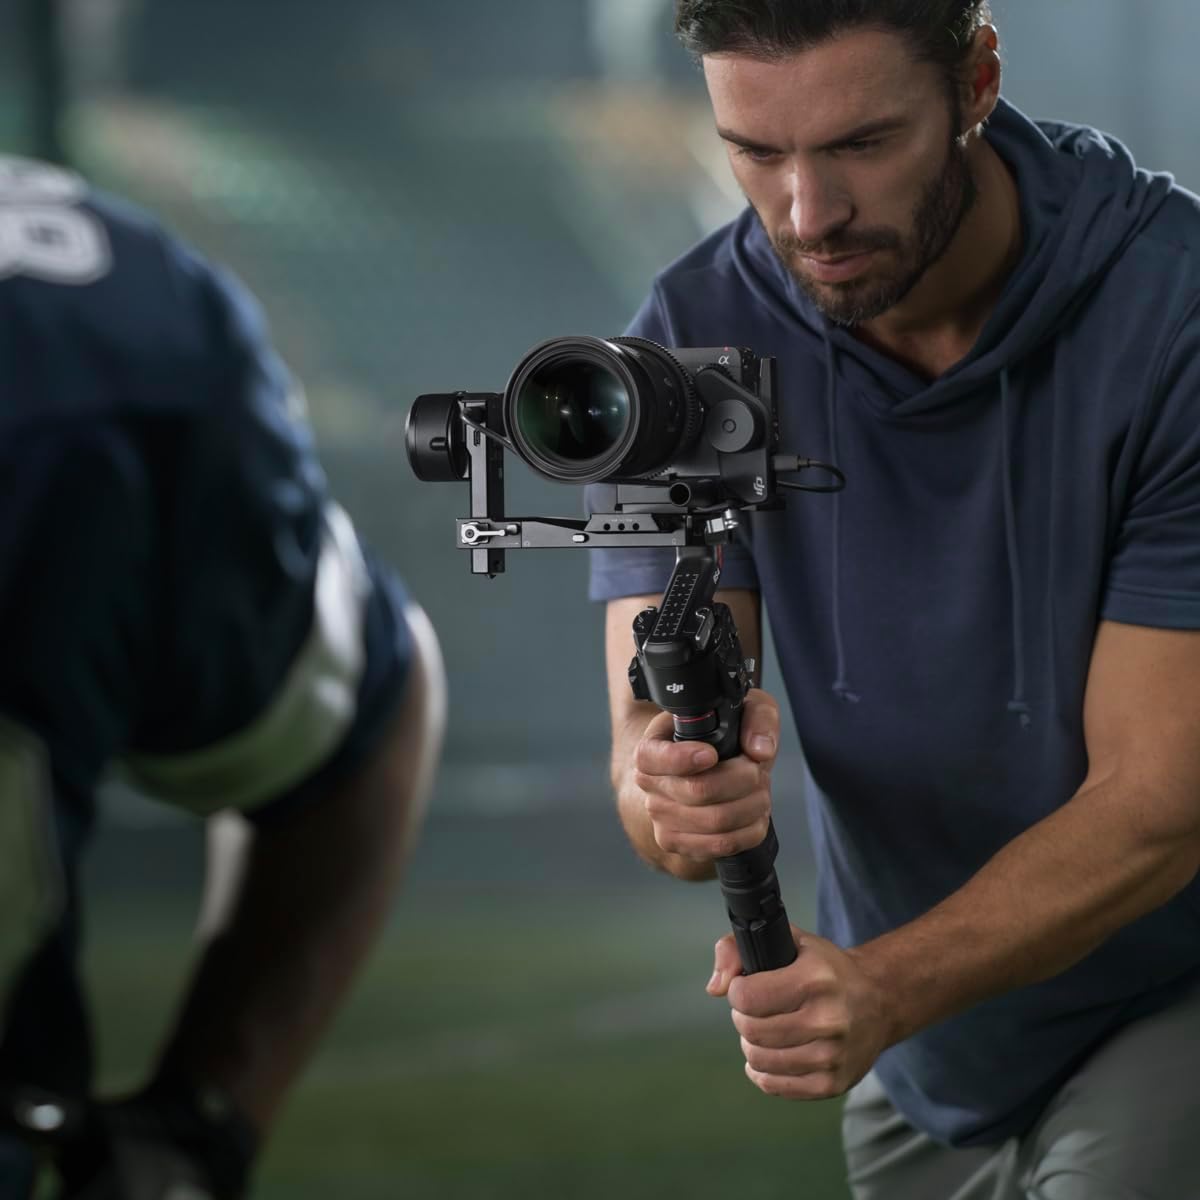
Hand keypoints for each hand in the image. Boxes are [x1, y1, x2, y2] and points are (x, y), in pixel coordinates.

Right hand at [632, 689, 779, 860]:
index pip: (651, 757)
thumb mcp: (743, 710)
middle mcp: (650, 785)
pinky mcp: (678, 844)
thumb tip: (760, 750)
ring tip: (759, 790)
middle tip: (756, 768)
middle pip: (699, 791)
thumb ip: (758, 717)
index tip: (711, 754)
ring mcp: (661, 818)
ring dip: (752, 804)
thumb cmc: (722, 740)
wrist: (710, 773)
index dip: (682, 758)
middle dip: (743, 779)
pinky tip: (753, 812)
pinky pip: (722, 845)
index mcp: (652, 748)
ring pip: (717, 821)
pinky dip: (750, 829)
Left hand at [707, 925, 893, 1099]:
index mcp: (816, 979)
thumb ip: (737, 949)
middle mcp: (828, 1019)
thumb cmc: (826, 969)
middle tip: (754, 1009)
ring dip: (751, 1044)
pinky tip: (770, 1053)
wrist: (879, 1001)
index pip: (747, 997)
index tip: (744, 986)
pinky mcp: (832, 1084)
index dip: (736, 991)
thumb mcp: (789, 941)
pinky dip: (762, 1070)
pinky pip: (773, 1085)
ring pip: (758, 1060)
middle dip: (742, 1018)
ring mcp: (832, 1056)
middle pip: (751, 1030)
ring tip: (764, 1029)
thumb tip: (714, 988)